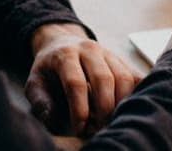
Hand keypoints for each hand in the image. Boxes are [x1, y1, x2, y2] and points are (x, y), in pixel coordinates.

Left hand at [26, 23, 142, 135]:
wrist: (62, 43)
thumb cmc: (48, 70)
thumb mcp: (35, 83)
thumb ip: (40, 101)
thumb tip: (51, 119)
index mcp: (65, 54)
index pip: (76, 83)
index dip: (79, 109)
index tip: (79, 128)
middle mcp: (89, 49)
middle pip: (104, 79)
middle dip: (103, 109)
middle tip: (97, 127)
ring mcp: (108, 53)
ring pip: (124, 77)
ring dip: (120, 104)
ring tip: (110, 120)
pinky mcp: (121, 60)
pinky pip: (136, 76)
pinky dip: (136, 94)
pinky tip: (126, 109)